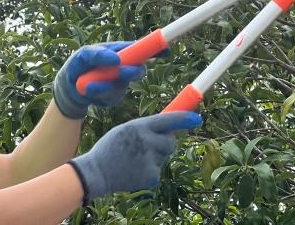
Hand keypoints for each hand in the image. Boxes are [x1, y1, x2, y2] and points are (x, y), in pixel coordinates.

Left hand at [53, 42, 143, 119]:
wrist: (69, 89)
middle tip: (121, 73)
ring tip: (88, 86)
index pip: (140, 48)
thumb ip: (98, 54)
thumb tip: (117, 60)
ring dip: (105, 87)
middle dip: (130, 72)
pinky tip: (90, 92)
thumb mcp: (83, 55)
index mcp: (119, 51)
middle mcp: (124, 66)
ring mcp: (121, 82)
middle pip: (138, 69)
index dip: (151, 49)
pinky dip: (100, 95)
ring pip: (122, 86)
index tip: (160, 52)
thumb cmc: (78, 65)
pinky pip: (113, 97)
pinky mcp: (116, 96)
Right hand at [68, 111, 201, 202]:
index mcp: (139, 126)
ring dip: (155, 156)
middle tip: (150, 145)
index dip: (184, 118)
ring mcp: (149, 160)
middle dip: (165, 142)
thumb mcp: (126, 129)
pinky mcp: (150, 176)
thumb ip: (145, 127)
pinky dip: (149, 170)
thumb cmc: (111, 148)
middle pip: (170, 141)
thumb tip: (169, 127)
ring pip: (163, 156)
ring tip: (135, 159)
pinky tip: (134, 170)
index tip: (197, 119)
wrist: (96, 172)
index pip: (168, 120)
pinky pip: (157, 169)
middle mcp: (146, 142)